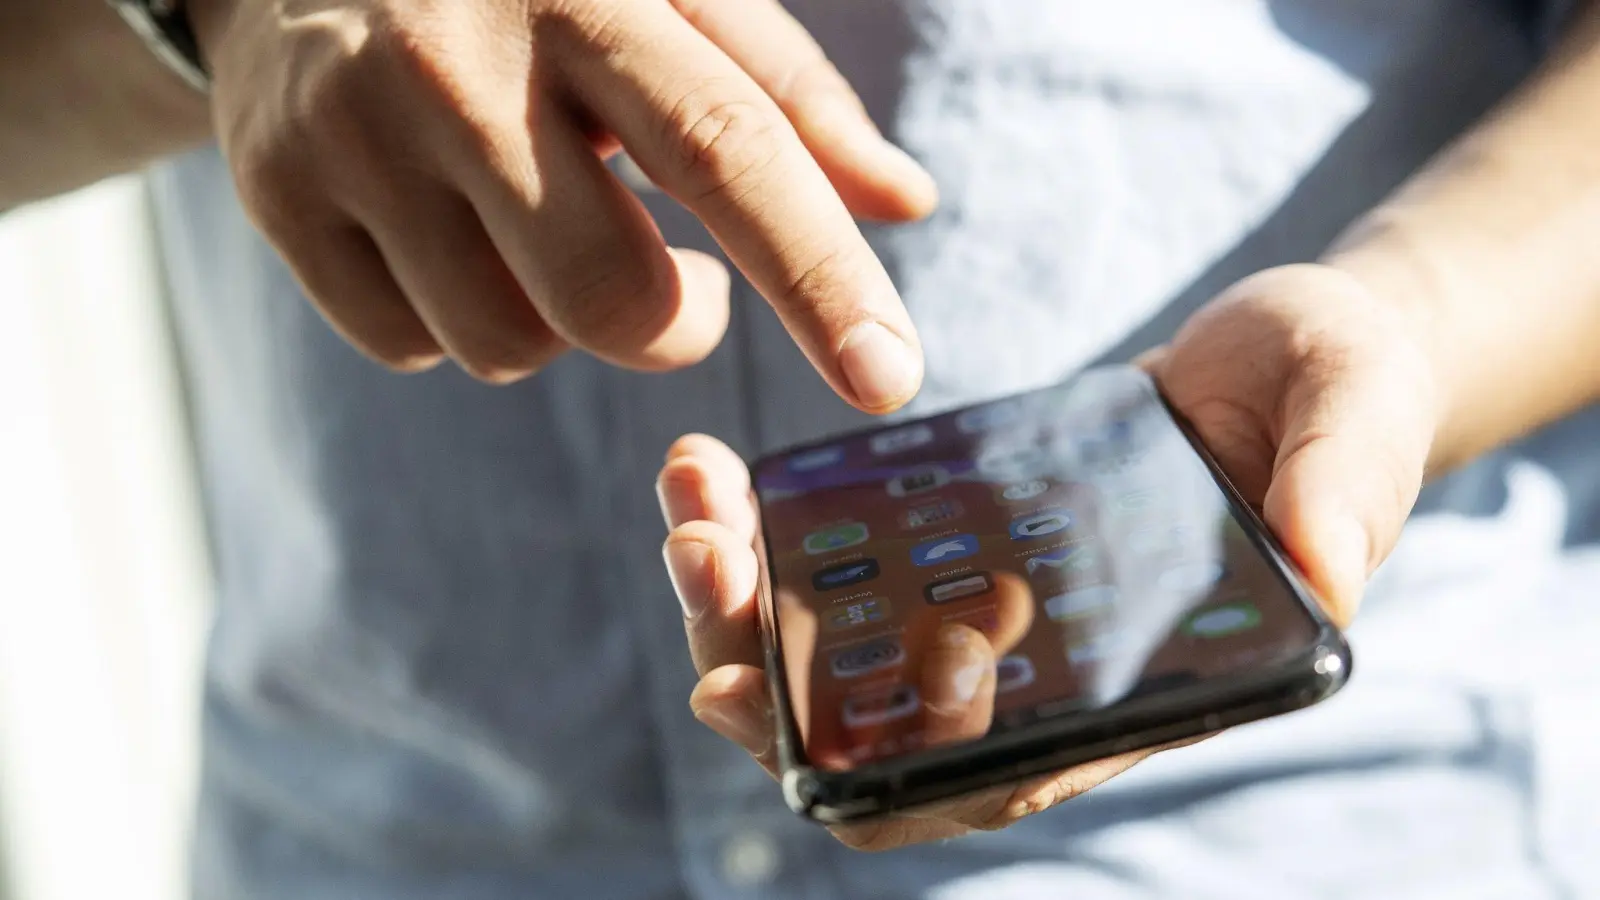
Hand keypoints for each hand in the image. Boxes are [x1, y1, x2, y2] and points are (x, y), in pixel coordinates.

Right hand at [188, 0, 934, 409]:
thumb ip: (787, 96)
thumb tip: (906, 203)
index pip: (725, 149)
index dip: (817, 273)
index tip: (888, 375)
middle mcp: (458, 62)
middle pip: (610, 299)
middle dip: (675, 327)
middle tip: (682, 286)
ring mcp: (353, 132)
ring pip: (507, 344)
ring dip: (560, 323)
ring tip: (540, 228)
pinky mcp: (279, 195)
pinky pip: (409, 348)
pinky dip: (456, 322)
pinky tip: (451, 237)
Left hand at [654, 263, 1437, 849]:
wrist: (1295, 350)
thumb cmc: (1341, 391)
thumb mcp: (1360, 413)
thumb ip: (1347, 489)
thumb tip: (1323, 570)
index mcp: (1146, 683)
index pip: (1006, 774)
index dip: (886, 764)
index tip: (772, 700)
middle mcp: (1054, 668)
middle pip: (884, 723)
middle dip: (772, 665)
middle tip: (700, 565)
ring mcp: (997, 602)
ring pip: (840, 650)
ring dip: (744, 593)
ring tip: (688, 493)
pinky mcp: (958, 535)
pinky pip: (848, 563)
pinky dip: (772, 531)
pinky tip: (717, 470)